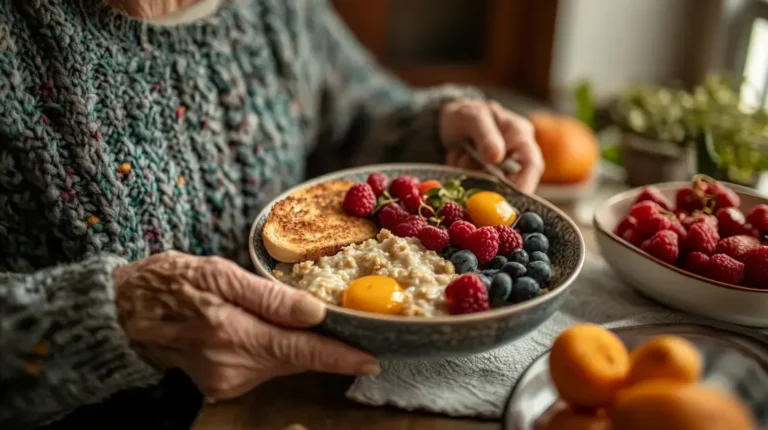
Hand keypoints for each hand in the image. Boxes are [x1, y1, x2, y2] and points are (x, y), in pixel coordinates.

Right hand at [113, 251, 378, 401]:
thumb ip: (269, 297)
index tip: (371, 361)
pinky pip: (264, 367)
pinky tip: (270, 332)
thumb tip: (315, 312)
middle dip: (326, 348)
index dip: (340, 357)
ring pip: (282, 363)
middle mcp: (232, 367)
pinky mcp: (220, 387)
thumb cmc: (170, 283)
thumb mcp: (219, 274)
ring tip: (306, 322)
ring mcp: (225, 382)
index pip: (302, 350)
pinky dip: (276, 351)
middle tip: (353, 330)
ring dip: (299, 346)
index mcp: (233, 334)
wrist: (123, 313)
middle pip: (296, 358)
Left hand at [440, 100, 543, 193]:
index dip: (524, 184)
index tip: (507, 198)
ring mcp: (500, 166)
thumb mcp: (474, 117)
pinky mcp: (485, 175)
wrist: (447, 118)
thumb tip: (496, 157)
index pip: (532, 164)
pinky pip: (477, 184)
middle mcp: (515, 153)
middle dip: (491, 183)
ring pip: (492, 184)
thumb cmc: (467, 113)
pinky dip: (464, 175)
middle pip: (514, 181)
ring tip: (460, 154)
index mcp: (520, 134)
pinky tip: (457, 157)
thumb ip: (486, 135)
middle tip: (474, 183)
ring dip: (472, 175)